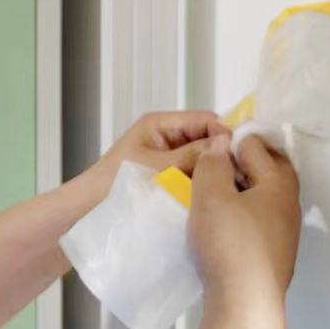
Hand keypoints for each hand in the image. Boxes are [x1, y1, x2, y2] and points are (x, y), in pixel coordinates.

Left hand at [71, 111, 226, 224]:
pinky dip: (201, 183)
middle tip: (241, 174)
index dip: (225, 133)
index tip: (242, 154)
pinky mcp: (168, 178)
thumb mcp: (157, 166)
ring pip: (201, 159)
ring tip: (229, 186)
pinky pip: (192, 175)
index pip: (205, 119)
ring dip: (212, 171)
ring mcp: (168, 158)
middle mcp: (167, 137)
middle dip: (221, 154)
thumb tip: (226, 143)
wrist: (87, 209)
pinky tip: (212, 195)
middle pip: (206, 139)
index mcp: (161, 124)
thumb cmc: (113, 183)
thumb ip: (191, 154)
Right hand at [189, 133, 301, 312]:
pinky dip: (240, 215)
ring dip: (238, 192)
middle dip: (240, 165)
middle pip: (266, 172)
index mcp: (279, 185)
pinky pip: (257, 222)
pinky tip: (219, 226)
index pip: (258, 146)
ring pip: (261, 199)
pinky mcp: (272, 255)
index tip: (207, 150)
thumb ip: (213, 163)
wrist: (244, 304)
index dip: (231, 142)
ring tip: (210, 196)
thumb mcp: (211, 195)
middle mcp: (289, 207)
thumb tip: (221, 144)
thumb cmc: (229, 245)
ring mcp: (283, 234)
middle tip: (210, 168)